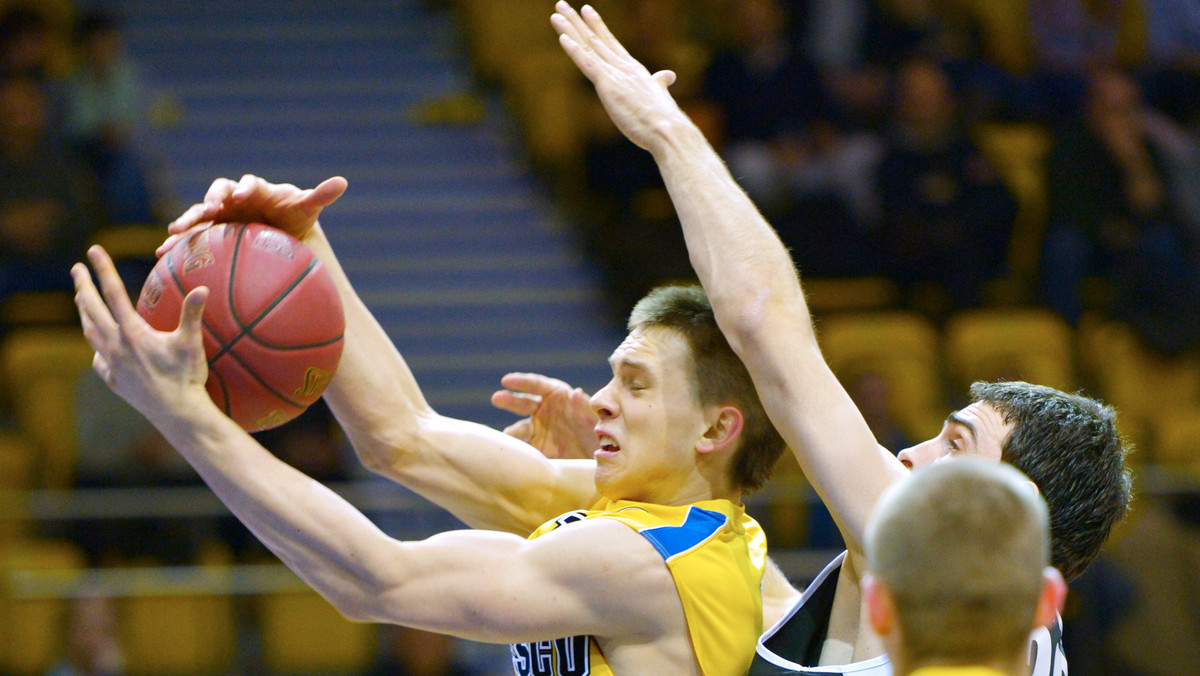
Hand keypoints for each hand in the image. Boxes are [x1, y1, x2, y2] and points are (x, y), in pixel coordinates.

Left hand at [72, 245, 211, 427]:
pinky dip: (96, 346)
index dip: (103, 270)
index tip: (93, 250)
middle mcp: (116, 346)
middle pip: (92, 310)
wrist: (176, 413)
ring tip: (79, 300)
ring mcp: (112, 364)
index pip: (113, 293)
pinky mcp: (114, 380)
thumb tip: (202, 289)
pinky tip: (98, 345)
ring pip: (90, 332)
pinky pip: (99, 358)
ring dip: (83, 313)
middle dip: (83, 286)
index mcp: (133, 332)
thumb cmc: (186, 377)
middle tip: (75, 269)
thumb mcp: (190, 343)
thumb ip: (192, 314)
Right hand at [158, 175, 347, 255]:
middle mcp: (233, 197)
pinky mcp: (210, 231)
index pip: (247, 183)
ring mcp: (219, 213)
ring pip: (199, 213)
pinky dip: (176, 244)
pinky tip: (161, 257)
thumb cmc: (293, 216)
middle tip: (208, 209)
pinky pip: (191, 236)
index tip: (243, 194)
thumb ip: (320, 195)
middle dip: (211, 199)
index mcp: (255, 189)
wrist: (280, 230)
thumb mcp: (307, 207)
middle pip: (217, 192)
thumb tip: (343, 182)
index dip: (244, 187)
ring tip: (174, 233)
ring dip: (187, 221)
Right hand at [491, 372, 597, 459]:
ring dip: (511, 433)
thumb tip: (575, 393)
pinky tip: (511, 454)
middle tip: (496, 398)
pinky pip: (525, 448)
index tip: (506, 380)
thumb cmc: (599, 430)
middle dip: (509, 400)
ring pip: (519, 429)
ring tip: (505, 437)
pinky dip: (517, 450)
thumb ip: (584, 407)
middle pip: (522, 403)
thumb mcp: (594, 418)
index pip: (536, 384)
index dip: (521, 381)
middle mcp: (544, 410)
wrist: (601, 456)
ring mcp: (539, 429)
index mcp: (557, 395)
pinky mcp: (538, 448)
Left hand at [551, 2, 684, 152]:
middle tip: (561, 4)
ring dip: (570, 29)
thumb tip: (668, 75)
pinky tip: (563, 38)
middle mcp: (623, 67)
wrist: (668, 130)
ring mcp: (615, 74)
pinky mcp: (608, 86)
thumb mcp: (660, 95)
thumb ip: (660, 83)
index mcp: (634, 69)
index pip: (611, 43)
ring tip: (556, 13)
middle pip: (595, 39)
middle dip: (577, 22)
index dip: (597, 26)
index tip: (586, 10)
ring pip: (588, 47)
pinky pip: (588, 64)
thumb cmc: (665, 119)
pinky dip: (575, 51)